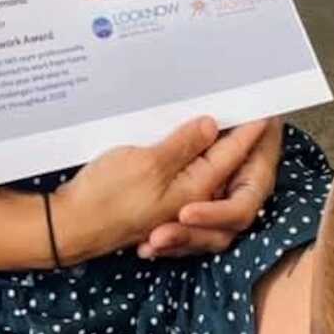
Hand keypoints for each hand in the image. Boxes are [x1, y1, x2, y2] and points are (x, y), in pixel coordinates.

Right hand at [52, 116, 270, 263]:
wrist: (71, 226)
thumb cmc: (106, 195)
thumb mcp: (147, 162)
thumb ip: (184, 145)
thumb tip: (211, 126)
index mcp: (196, 189)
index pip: (231, 154)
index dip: (247, 129)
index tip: (263, 107)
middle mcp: (192, 200)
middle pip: (226, 168)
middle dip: (240, 143)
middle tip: (246, 114)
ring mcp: (175, 206)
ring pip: (209, 178)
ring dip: (216, 155)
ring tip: (220, 128)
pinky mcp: (158, 206)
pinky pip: (189, 186)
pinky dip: (195, 167)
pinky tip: (188, 152)